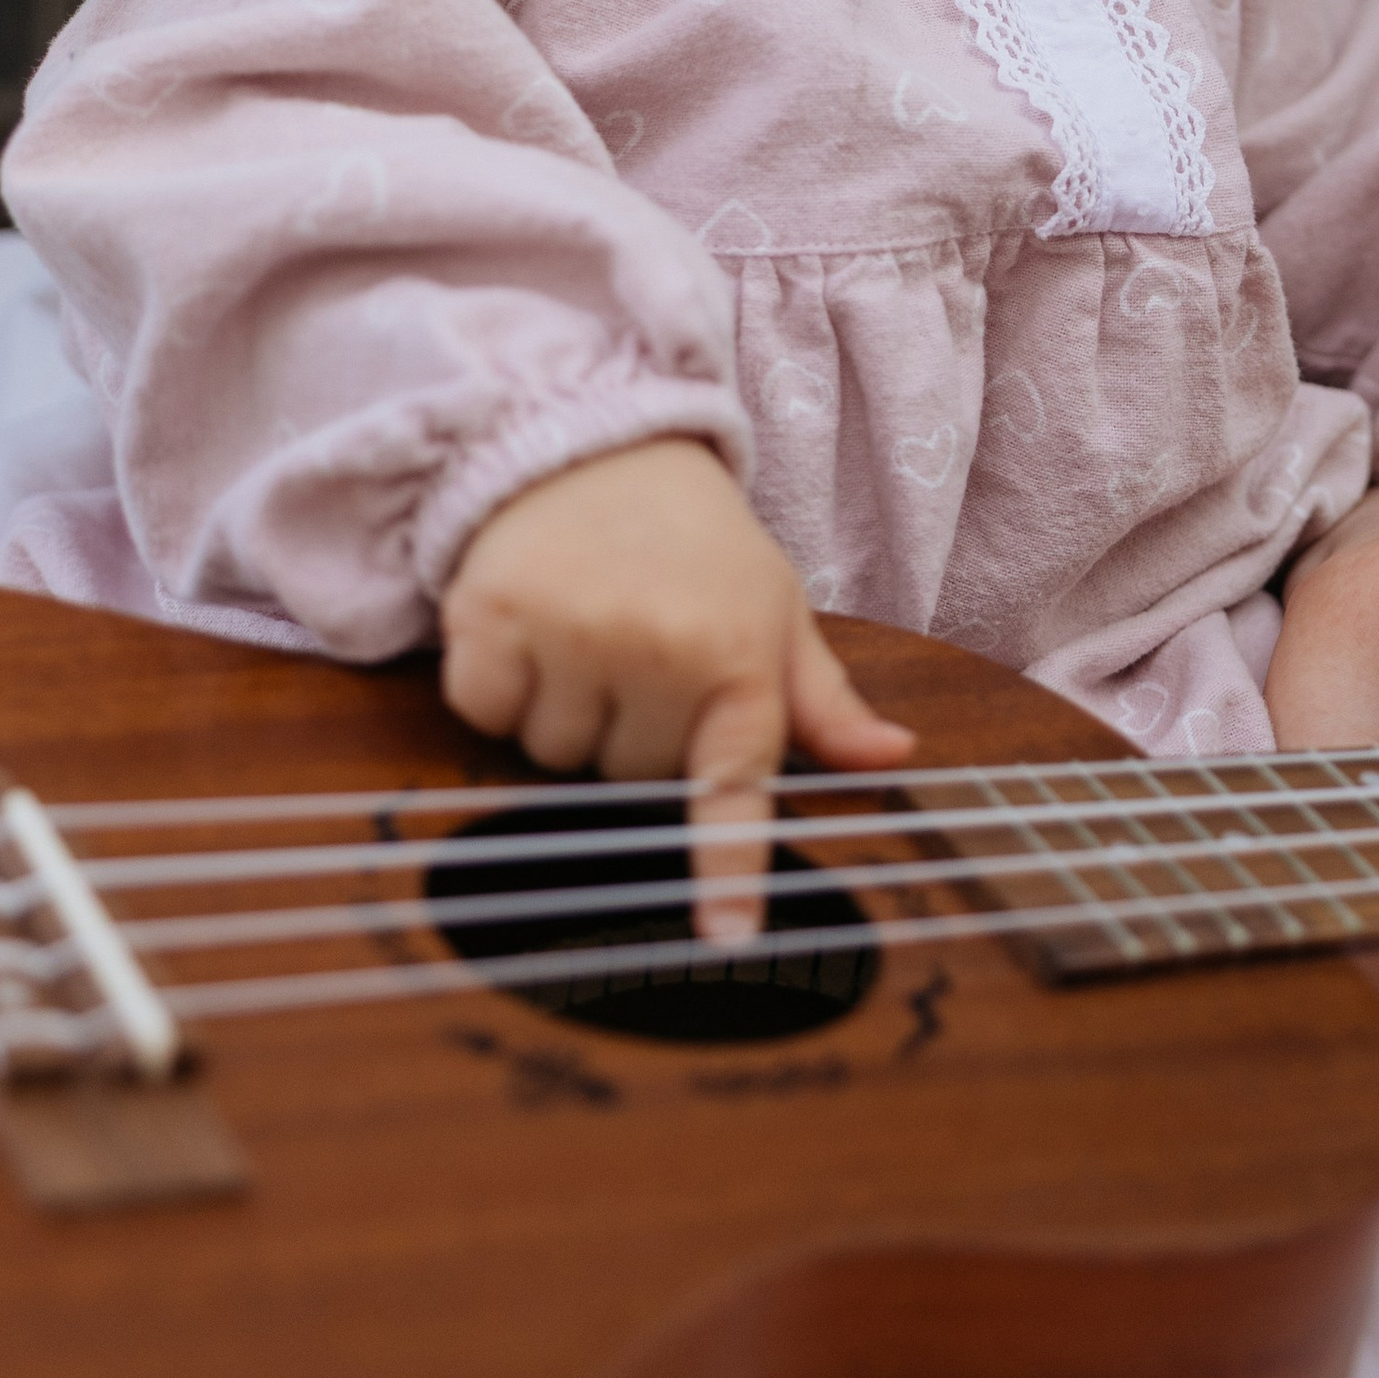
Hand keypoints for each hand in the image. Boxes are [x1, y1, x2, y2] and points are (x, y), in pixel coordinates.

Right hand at [439, 436, 912, 942]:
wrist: (594, 438)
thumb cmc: (694, 542)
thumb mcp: (773, 607)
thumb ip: (823, 699)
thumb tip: (893, 756)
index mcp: (737, 652)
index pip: (732, 786)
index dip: (726, 870)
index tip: (724, 939)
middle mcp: (656, 646)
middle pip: (628, 781)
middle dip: (630, 734)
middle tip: (638, 648)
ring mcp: (569, 631)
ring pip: (552, 758)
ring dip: (562, 710)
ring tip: (585, 627)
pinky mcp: (489, 616)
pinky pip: (485, 714)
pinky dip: (497, 685)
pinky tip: (528, 621)